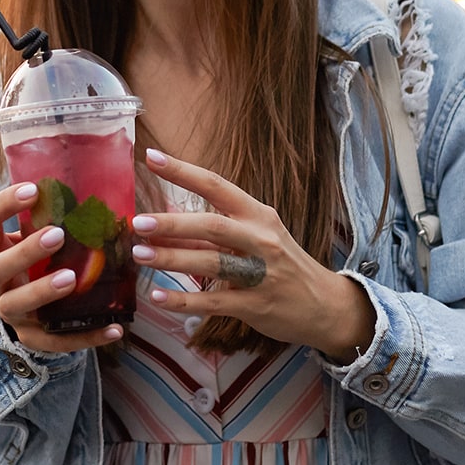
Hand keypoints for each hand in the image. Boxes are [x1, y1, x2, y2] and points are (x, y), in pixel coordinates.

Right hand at [0, 181, 124, 353]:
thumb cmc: (37, 260)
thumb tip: (100, 184)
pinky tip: (114, 328)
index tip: (34, 190)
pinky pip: (55, 341)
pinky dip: (85, 337)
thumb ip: (52, 217)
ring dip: (42, 291)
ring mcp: (11, 312)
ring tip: (71, 279)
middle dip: (25, 251)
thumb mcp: (33, 237)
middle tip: (57, 234)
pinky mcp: (32, 338)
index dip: (3, 204)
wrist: (28, 311)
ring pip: (16, 305)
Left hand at [132, 149, 374, 359]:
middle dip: (173, 224)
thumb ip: (216, 230)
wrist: (324, 304)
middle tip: (139, 222)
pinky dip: (182, 300)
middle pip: (212, 226)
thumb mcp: (257, 237)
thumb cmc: (282, 264)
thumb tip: (167, 222)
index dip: (183, 171)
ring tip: (140, 255)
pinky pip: (213, 303)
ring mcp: (260, 274)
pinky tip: (157, 296)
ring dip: (172, 259)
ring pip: (210, 263)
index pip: (217, 185)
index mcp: (258, 215)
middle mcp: (260, 239)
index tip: (151, 158)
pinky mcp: (255, 306)